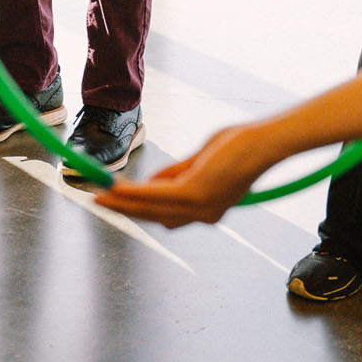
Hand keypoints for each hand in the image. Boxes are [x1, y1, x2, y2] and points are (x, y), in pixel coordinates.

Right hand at [95, 125, 277, 228]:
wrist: (260, 145)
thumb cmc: (238, 146)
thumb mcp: (203, 162)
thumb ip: (179, 173)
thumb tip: (152, 181)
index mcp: (208, 208)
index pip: (168, 216)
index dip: (142, 210)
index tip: (121, 202)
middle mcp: (203, 214)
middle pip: (155, 216)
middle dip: (127, 210)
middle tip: (102, 202)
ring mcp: (199, 207)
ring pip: (152, 209)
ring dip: (124, 203)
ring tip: (101, 197)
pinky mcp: (194, 194)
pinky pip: (156, 196)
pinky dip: (134, 194)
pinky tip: (118, 190)